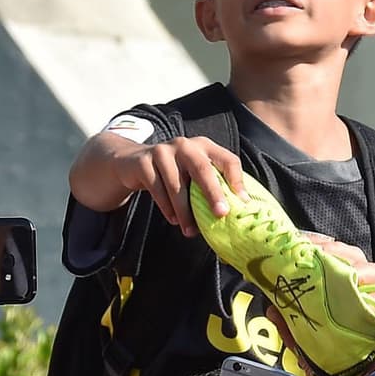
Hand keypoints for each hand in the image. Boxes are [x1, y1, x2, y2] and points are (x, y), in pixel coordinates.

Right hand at [107, 134, 244, 236]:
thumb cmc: (170, 173)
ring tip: (190, 230)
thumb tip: (232, 210)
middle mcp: (185, 145)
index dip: (237, 180)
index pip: (227, 159)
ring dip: (185, 212)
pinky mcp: (144, 163)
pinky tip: (173, 220)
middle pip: (203, 169)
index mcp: (204, 146)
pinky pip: (158, 190)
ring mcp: (163, 152)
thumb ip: (209, 183)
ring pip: (177, 185)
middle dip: (213, 193)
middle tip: (221, 214)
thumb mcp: (191, 172)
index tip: (242, 202)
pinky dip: (167, 208)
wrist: (132, 163)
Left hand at [269, 235, 374, 375]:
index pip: (335, 263)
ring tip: (346, 274)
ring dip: (364, 272)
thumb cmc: (334, 373)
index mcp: (343, 297)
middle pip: (359, 262)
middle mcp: (365, 298)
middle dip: (341, 254)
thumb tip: (271, 305)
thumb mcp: (305, 350)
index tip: (303, 243)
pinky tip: (369, 300)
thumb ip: (290, 328)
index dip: (322, 249)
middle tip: (322, 255)